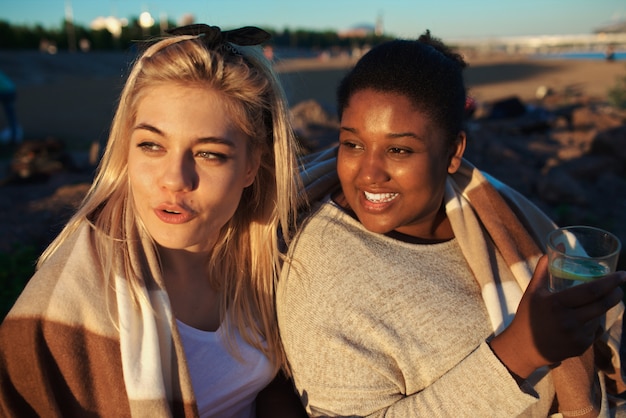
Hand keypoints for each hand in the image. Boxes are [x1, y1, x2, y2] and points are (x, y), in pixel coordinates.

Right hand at [489, 255, 624, 378]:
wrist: (523, 348)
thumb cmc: (527, 316)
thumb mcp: (532, 292)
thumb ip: (543, 270)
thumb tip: (555, 249)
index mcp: (556, 303)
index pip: (591, 291)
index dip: (610, 282)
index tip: (623, 275)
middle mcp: (569, 320)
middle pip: (601, 305)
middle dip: (615, 294)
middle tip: (619, 287)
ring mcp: (576, 336)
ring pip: (599, 318)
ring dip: (602, 309)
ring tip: (597, 302)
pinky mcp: (581, 347)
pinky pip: (594, 331)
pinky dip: (594, 323)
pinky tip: (584, 321)